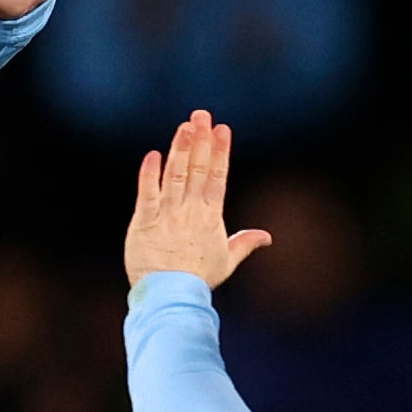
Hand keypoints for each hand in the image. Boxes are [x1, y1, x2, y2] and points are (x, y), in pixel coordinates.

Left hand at [125, 112, 270, 289]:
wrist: (171, 297)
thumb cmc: (198, 280)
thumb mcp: (226, 261)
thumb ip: (244, 244)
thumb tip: (267, 237)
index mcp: (210, 217)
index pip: (217, 177)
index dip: (220, 152)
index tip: (222, 129)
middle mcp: (190, 210)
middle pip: (197, 169)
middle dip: (200, 140)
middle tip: (202, 114)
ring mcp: (167, 214)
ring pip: (175, 175)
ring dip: (179, 149)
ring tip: (184, 126)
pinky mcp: (144, 221)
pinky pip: (146, 193)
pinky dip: (149, 174)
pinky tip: (153, 155)